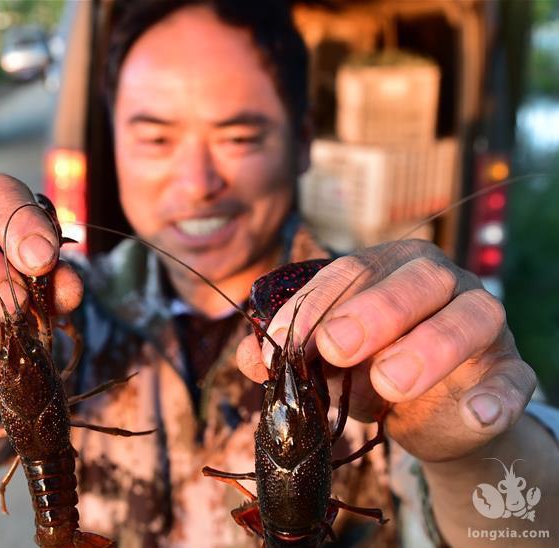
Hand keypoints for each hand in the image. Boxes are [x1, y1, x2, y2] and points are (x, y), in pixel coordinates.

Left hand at [236, 240, 536, 461]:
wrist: (429, 413)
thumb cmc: (370, 370)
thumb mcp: (327, 362)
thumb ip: (290, 355)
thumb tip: (248, 357)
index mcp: (389, 268)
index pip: (352, 270)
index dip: (315, 304)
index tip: (282, 344)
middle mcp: (440, 282)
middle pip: (417, 279)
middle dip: (374, 310)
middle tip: (336, 348)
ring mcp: (483, 322)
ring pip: (472, 316)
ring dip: (430, 346)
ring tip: (390, 382)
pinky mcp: (511, 370)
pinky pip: (514, 377)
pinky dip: (496, 395)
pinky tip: (474, 412)